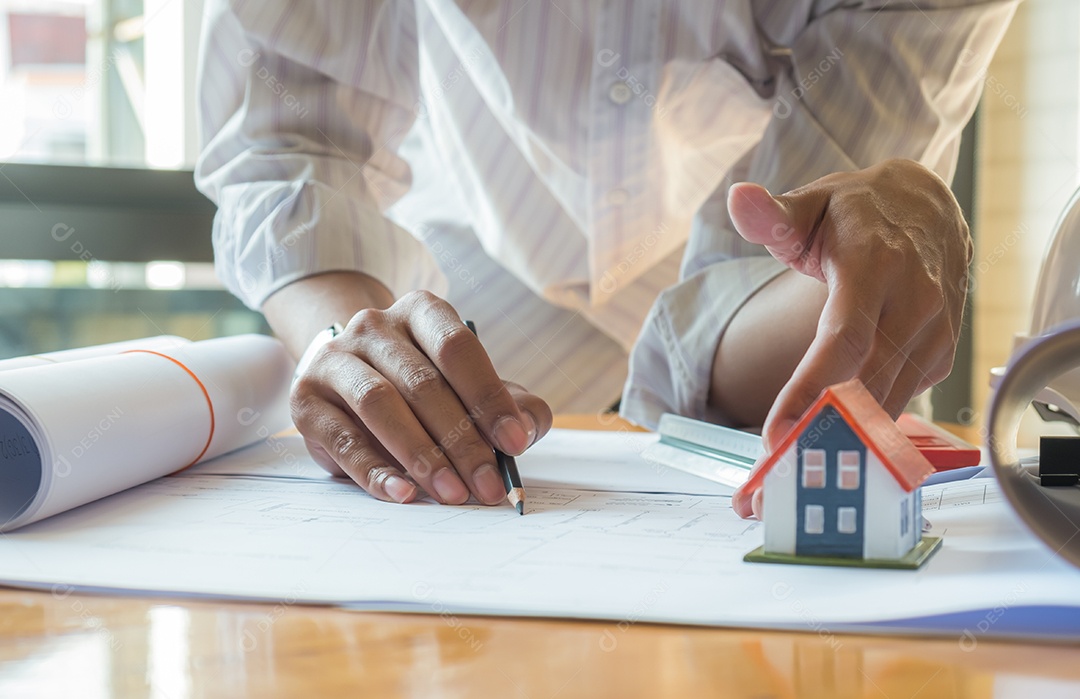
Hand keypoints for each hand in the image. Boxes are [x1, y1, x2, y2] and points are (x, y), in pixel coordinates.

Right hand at [290, 290, 551, 504]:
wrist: (347, 376)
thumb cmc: (422, 383)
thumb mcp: (469, 385)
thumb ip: (509, 402)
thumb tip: (529, 427)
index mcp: (421, 311)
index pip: (458, 348)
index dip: (489, 397)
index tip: (514, 442)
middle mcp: (373, 326)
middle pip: (422, 383)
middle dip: (462, 440)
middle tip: (488, 485)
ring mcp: (335, 360)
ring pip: (380, 405)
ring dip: (421, 455)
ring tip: (452, 493)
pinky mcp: (306, 400)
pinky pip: (343, 440)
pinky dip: (376, 472)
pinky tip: (405, 494)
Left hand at [728, 159, 970, 518]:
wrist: (929, 209)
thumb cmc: (857, 212)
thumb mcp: (811, 204)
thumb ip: (773, 215)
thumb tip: (739, 199)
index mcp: (876, 267)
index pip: (843, 340)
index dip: (811, 391)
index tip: (777, 434)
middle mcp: (914, 304)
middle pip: (865, 387)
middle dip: (816, 438)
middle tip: (767, 485)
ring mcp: (933, 335)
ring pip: (886, 407)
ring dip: (838, 450)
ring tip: (783, 485)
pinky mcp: (938, 358)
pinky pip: (897, 405)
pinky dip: (862, 434)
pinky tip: (824, 454)